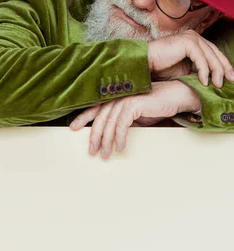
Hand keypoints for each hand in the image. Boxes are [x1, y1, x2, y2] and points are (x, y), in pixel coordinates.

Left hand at [69, 81, 200, 159]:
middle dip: (94, 135)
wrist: (177, 96)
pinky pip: (123, 124)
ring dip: (107, 140)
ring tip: (105, 155)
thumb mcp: (137, 116)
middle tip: (91, 151)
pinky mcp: (135, 103)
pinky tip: (120, 148)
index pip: (96, 107)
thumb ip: (123, 121)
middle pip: (100, 116)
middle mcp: (119, 95)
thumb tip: (111, 136)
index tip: (73, 128)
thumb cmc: (157, 106)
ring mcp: (126, 98)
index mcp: (117, 96)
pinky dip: (120, 137)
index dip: (84, 117)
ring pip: (110, 122)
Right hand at [147, 29, 233, 86]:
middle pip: (216, 53)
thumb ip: (199, 72)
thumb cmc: (161, 68)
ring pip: (211, 55)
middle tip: (230, 81)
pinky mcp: (187, 41)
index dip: (224, 66)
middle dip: (224, 68)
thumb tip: (214, 82)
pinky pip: (201, 57)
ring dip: (216, 71)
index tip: (230, 79)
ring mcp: (191, 37)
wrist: (146, 62)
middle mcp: (194, 36)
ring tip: (217, 84)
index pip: (214, 53)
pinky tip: (204, 81)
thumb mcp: (186, 71)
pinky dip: (204, 70)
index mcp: (194, 41)